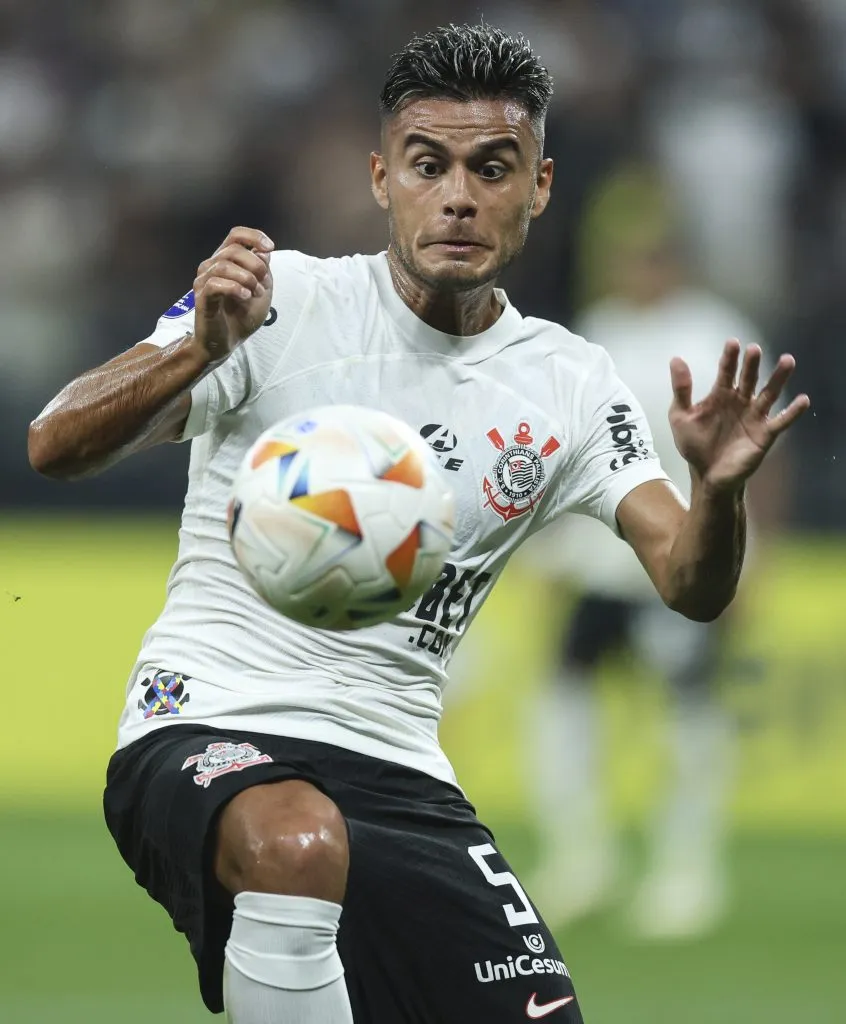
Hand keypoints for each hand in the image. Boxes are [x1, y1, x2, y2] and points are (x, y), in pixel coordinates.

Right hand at [191, 227, 274, 361]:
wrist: (227, 343)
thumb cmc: (242, 317)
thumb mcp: (262, 291)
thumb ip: (263, 270)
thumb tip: (264, 251)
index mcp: (226, 261)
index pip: (236, 235)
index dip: (254, 236)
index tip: (270, 248)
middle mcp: (211, 266)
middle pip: (233, 250)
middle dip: (255, 265)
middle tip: (264, 285)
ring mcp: (203, 281)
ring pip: (224, 265)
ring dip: (247, 279)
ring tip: (255, 294)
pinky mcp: (201, 298)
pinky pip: (215, 284)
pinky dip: (234, 288)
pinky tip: (245, 297)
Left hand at [669, 339, 809, 491]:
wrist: (706, 474)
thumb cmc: (694, 444)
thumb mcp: (681, 416)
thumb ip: (681, 389)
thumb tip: (676, 359)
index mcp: (720, 395)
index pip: (726, 371)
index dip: (729, 358)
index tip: (733, 343)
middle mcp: (740, 401)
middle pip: (748, 378)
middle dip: (751, 365)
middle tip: (754, 350)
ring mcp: (754, 416)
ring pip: (769, 393)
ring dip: (778, 378)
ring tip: (787, 360)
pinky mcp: (765, 434)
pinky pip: (781, 421)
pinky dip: (792, 412)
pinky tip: (803, 400)